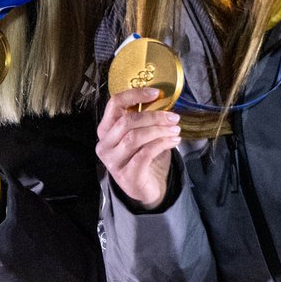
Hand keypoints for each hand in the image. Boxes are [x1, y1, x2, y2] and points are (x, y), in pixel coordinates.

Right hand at [96, 87, 179, 209]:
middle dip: (154, 116)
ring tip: (176, 130)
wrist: (146, 189)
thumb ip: (145, 119)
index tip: (156, 92)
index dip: (135, 95)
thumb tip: (164, 100)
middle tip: (174, 117)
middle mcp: (104, 144)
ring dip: (159, 130)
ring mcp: (113, 161)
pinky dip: (162, 144)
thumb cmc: (144, 157)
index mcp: (105, 130)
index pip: (114, 104)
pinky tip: (174, 141)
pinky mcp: (126, 175)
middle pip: (127, 121)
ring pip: (135, 137)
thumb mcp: (142, 135)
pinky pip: (145, 153)